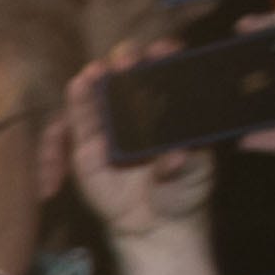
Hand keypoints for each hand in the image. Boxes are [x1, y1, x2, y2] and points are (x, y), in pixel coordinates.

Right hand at [68, 42, 212, 235]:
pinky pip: (80, 119)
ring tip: (100, 69)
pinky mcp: (87, 145)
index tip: (166, 49)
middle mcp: (141, 110)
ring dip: (100, 75)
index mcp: (172, 110)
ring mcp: (112, 125)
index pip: (169, 75)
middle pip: (132, 75)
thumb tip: (176, 155)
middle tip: (130, 58)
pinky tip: (79, 85)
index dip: (166, 57)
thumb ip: (189, 163)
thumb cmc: (182, 192)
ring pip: (103, 91)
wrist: (154, 225)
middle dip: (130, 60)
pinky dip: (78, 100)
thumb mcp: (197, 175)